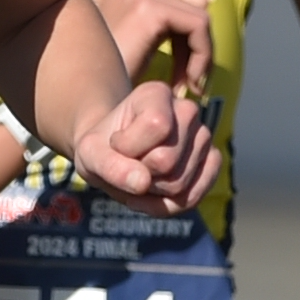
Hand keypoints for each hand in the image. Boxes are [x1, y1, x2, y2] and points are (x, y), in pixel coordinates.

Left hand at [68, 81, 217, 214]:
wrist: (113, 154)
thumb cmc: (102, 147)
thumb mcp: (89, 153)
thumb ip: (108, 165)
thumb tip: (143, 183)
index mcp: (157, 94)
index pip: (156, 125)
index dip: (129, 146)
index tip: (116, 142)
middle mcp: (187, 110)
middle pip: (166, 160)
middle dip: (139, 174)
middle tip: (128, 164)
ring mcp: (203, 136)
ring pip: (179, 183)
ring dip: (151, 192)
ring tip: (138, 177)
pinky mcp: (211, 161)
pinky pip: (194, 196)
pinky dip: (168, 206)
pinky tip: (152, 196)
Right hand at [94, 0, 214, 92]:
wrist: (86, 104)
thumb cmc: (111, 83)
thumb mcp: (147, 48)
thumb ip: (176, 21)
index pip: (178, 10)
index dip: (189, 47)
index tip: (187, 82)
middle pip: (191, 13)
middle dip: (197, 54)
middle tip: (190, 89)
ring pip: (199, 20)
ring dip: (202, 59)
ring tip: (188, 90)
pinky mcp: (148, 9)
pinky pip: (199, 26)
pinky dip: (203, 57)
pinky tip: (188, 84)